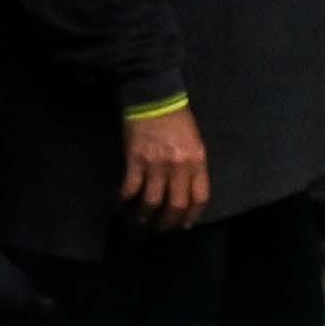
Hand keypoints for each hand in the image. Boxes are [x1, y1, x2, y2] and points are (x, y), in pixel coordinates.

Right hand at [119, 104, 210, 227]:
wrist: (155, 98)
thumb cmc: (177, 120)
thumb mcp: (195, 143)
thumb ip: (193, 167)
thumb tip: (187, 193)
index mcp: (197, 161)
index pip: (199, 198)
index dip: (192, 216)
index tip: (184, 225)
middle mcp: (179, 166)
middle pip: (176, 205)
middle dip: (168, 222)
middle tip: (161, 227)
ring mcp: (156, 164)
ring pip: (152, 201)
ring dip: (146, 215)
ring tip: (143, 219)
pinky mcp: (135, 160)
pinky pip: (131, 188)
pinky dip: (127, 199)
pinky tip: (125, 202)